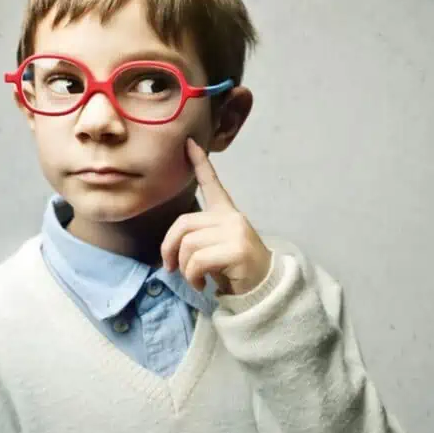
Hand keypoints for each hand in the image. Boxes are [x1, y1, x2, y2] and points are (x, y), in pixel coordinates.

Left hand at [160, 138, 271, 295]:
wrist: (264, 289)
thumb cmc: (235, 270)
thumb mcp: (215, 249)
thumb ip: (197, 239)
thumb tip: (169, 251)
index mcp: (227, 214)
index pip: (212, 184)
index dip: (199, 163)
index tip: (189, 143)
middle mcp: (231, 218)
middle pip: (183, 224)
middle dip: (169, 248)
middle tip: (170, 267)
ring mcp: (235, 232)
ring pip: (188, 245)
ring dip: (184, 268)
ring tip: (195, 279)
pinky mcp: (236, 249)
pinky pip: (197, 261)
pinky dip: (193, 276)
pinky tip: (202, 284)